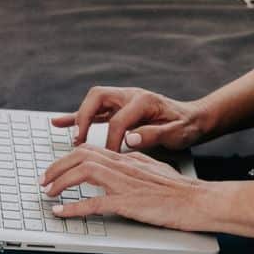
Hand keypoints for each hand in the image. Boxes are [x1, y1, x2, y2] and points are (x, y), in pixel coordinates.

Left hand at [38, 146, 215, 232]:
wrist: (198, 200)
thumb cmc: (180, 190)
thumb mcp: (154, 171)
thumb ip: (135, 166)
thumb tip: (121, 167)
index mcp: (128, 158)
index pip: (91, 149)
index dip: (68, 158)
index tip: (56, 170)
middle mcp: (124, 165)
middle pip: (81, 155)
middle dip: (57, 167)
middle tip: (44, 180)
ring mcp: (125, 183)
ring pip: (83, 173)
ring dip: (60, 182)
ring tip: (48, 192)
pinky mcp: (128, 202)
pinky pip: (94, 202)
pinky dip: (73, 207)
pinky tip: (62, 211)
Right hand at [50, 86, 207, 153]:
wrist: (194, 118)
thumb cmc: (186, 127)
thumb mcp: (177, 133)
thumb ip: (154, 135)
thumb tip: (130, 139)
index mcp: (144, 101)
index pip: (118, 120)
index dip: (111, 140)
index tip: (110, 158)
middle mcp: (130, 95)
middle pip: (98, 98)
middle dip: (85, 119)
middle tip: (80, 142)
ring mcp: (123, 99)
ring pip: (93, 102)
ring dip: (79, 118)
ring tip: (71, 138)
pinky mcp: (119, 107)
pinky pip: (94, 110)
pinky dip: (76, 116)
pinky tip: (60, 123)